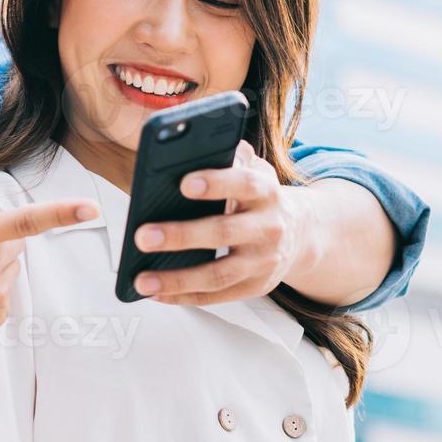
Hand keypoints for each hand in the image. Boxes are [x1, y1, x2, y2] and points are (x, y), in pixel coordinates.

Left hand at [129, 140, 306, 304]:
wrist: (300, 232)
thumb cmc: (260, 198)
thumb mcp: (254, 171)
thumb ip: (232, 157)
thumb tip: (198, 144)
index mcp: (266, 192)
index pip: (244, 184)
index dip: (216, 183)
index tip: (183, 183)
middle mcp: (268, 228)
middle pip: (223, 232)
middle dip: (181, 236)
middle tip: (142, 236)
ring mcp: (263, 262)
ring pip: (218, 274)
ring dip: (177, 279)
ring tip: (141, 279)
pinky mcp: (255, 287)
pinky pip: (217, 296)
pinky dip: (184, 296)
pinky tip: (157, 293)